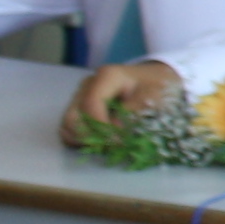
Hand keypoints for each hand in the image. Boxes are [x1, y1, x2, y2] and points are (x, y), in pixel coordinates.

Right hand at [63, 60, 181, 141]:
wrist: (155, 79)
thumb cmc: (156, 87)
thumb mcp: (153, 97)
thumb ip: (133, 113)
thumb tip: (114, 132)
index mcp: (107, 76)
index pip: (91, 104)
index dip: (101, 127)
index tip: (117, 142)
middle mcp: (88, 84)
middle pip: (73, 116)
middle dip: (90, 136)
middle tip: (112, 146)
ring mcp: (81, 96)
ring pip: (68, 124)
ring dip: (84, 139)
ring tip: (107, 145)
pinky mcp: (80, 108)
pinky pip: (70, 128)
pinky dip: (81, 139)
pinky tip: (100, 143)